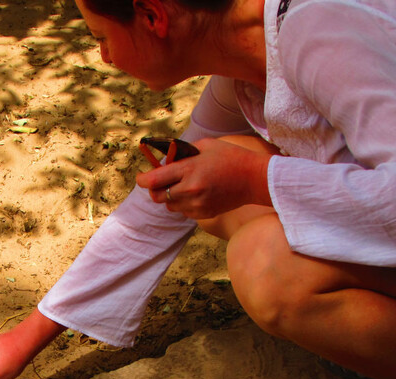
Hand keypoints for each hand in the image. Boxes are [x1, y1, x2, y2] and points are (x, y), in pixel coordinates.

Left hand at [135, 138, 273, 219]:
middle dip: (155, 189)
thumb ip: (181, 153)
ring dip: (171, 197)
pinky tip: (197, 193)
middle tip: (161, 181)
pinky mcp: (203, 214)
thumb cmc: (230, 157)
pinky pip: (183, 212)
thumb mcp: (205, 146)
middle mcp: (190, 190)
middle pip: (157, 196)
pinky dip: (184, 204)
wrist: (254, 179)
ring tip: (185, 185)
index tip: (141, 178)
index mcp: (189, 169)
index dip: (142, 180)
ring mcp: (196, 204)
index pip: (153, 180)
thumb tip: (163, 162)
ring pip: (169, 206)